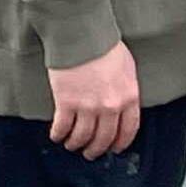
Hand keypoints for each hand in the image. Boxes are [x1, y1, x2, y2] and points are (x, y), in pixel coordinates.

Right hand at [48, 43, 142, 158]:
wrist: (81, 33)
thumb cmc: (103, 43)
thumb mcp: (127, 67)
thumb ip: (126, 89)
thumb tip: (122, 103)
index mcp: (129, 97)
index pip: (128, 130)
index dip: (120, 143)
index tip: (114, 148)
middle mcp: (110, 107)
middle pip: (104, 138)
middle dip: (97, 149)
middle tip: (90, 153)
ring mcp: (88, 107)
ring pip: (83, 137)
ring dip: (76, 144)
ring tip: (72, 145)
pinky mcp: (66, 103)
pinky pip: (63, 127)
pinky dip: (59, 135)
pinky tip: (57, 135)